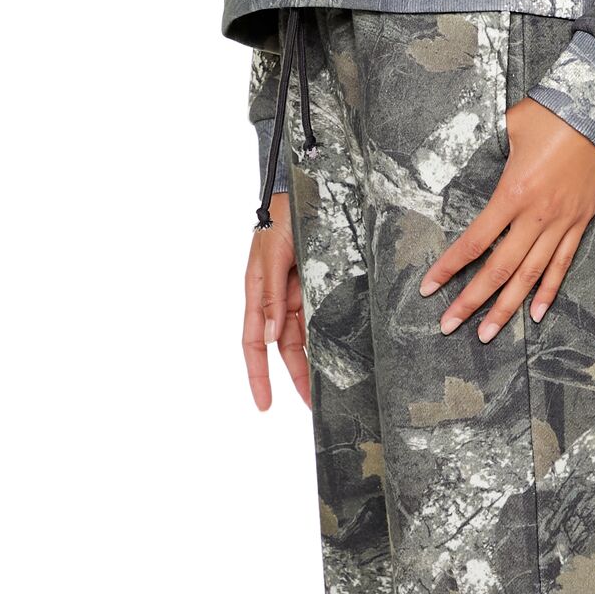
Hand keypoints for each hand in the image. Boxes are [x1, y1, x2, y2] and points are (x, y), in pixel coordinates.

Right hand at [242, 191, 310, 410]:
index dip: (258, 375)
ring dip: (314, 357)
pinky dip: (328, 332)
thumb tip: (268, 338)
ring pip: (304, 334)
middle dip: (296, 374)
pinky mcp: (318, 281)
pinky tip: (341, 349)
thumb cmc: (282, 218)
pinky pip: (322, 313)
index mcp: (257, 292)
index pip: (253, 343)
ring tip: (331, 384)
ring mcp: (299, 290)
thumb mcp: (272, 257)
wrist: (305, 188)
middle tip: (312, 403)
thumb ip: (271, 297)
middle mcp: (277, 296)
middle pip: (283, 345)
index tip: (265, 404)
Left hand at [419, 96, 594, 339]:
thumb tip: (466, 147)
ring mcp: (561, 223)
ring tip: (487, 333)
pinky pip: (562, 264)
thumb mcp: (509, 125)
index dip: (450, 267)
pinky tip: (537, 314)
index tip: (430, 287)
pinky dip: (549, 291)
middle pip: (499, 268)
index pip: (475, 241)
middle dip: (471, 300)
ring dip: (507, 307)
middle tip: (449, 325)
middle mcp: (536, 215)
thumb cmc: (551, 115)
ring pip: (530, 276)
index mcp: (513, 193)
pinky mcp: (580, 222)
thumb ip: (488, 145)